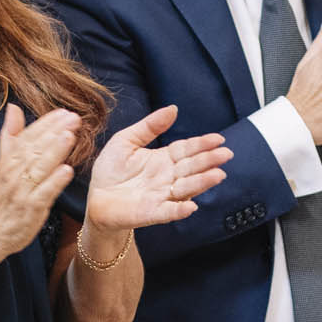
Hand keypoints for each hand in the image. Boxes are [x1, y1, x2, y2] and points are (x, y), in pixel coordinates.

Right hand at [0, 106, 79, 262]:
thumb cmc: (1, 196)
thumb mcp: (3, 162)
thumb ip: (11, 135)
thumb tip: (14, 108)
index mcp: (9, 160)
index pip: (28, 136)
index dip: (46, 123)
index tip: (63, 112)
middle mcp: (14, 173)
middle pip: (35, 148)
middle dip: (55, 132)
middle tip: (73, 119)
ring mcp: (22, 191)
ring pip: (39, 168)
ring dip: (55, 151)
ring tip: (71, 136)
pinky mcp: (30, 208)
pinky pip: (43, 193)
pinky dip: (54, 182)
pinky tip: (67, 170)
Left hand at [85, 105, 230, 231]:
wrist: (96, 198)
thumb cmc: (111, 170)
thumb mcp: (126, 140)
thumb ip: (150, 126)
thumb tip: (173, 108)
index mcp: (163, 159)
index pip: (187, 150)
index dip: (202, 144)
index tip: (218, 138)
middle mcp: (167, 178)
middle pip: (191, 167)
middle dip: (209, 161)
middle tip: (225, 154)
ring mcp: (162, 196)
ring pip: (186, 188)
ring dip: (202, 183)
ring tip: (218, 175)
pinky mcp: (151, 213)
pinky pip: (168, 212)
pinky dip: (179, 210)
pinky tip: (191, 206)